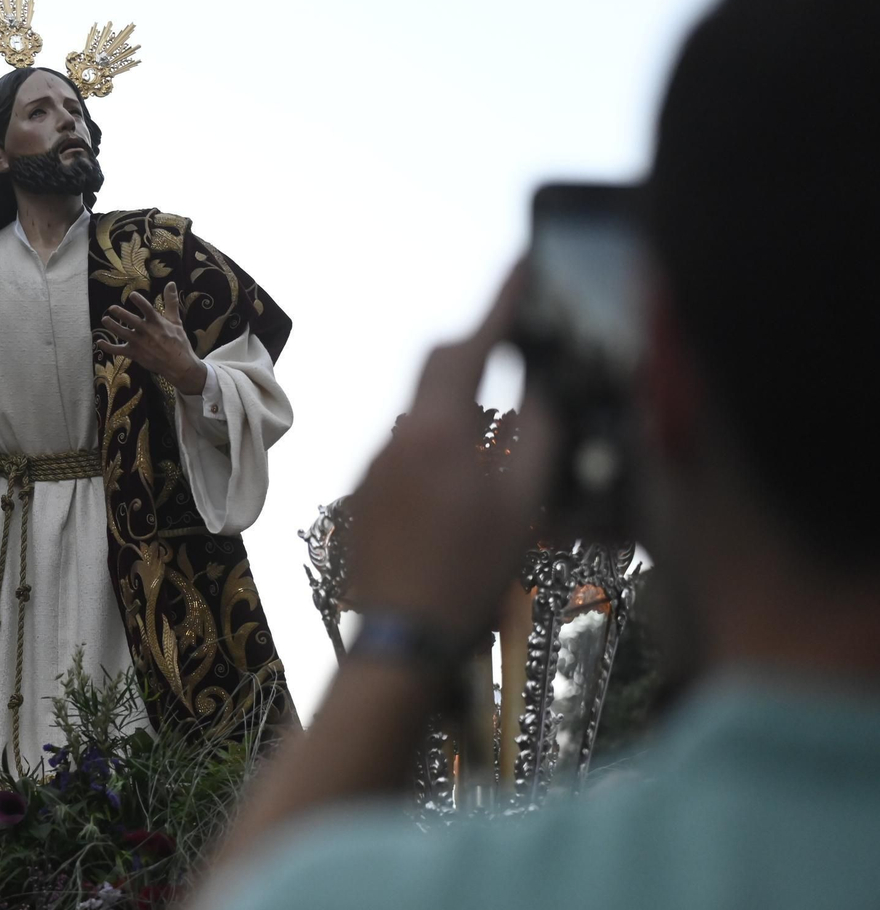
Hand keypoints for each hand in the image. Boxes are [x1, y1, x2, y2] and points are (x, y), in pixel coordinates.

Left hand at [98, 282, 207, 394]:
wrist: (178, 365)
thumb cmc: (178, 341)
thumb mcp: (176, 320)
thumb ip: (171, 301)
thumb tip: (171, 283)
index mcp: (157, 323)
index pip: (148, 310)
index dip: (140, 302)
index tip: (132, 295)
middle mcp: (147, 332)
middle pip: (132, 321)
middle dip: (121, 314)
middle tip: (111, 308)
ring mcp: (140, 344)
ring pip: (123, 334)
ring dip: (113, 327)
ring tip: (105, 320)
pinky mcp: (134, 354)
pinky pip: (118, 350)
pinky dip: (108, 347)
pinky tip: (99, 342)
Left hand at [347, 266, 555, 636]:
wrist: (400, 641)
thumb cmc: (467, 576)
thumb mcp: (524, 503)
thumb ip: (538, 435)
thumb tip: (544, 389)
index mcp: (435, 431)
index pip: (469, 344)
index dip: (500, 304)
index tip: (523, 268)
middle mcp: (395, 438)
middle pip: (439, 371)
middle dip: (478, 351)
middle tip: (518, 341)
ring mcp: (373, 468)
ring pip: (424, 417)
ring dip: (461, 414)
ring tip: (502, 445)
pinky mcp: (364, 497)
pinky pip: (408, 455)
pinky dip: (441, 455)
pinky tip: (464, 495)